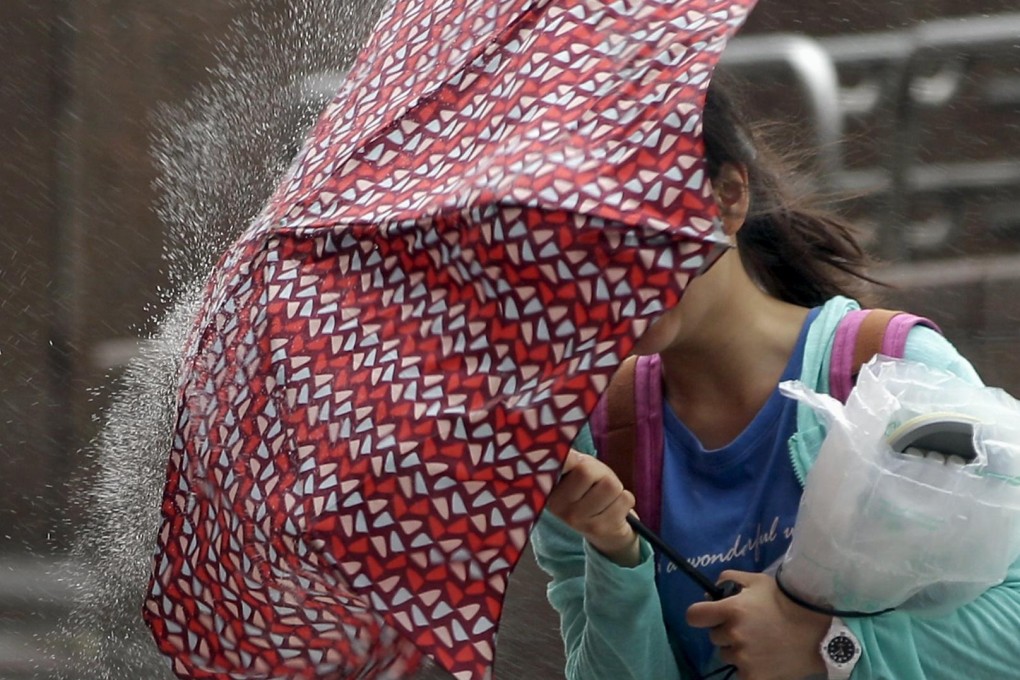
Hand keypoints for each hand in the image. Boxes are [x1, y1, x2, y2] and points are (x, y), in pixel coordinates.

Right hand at [546, 449, 639, 565]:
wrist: (605, 528)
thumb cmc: (590, 489)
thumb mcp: (575, 468)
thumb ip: (568, 457)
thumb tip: (564, 447)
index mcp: (547, 488)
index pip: (559, 463)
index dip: (567, 459)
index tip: (572, 459)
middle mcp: (558, 507)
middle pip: (587, 472)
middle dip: (599, 473)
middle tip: (596, 483)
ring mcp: (579, 521)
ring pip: (611, 485)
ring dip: (615, 488)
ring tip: (606, 497)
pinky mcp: (601, 530)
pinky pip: (626, 500)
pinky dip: (625, 500)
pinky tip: (614, 508)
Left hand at [686, 571, 829, 679]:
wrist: (818, 633)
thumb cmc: (786, 603)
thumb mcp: (758, 581)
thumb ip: (730, 578)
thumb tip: (713, 589)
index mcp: (732, 610)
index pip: (694, 616)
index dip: (700, 615)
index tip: (707, 616)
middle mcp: (734, 634)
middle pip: (713, 636)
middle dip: (725, 631)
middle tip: (748, 627)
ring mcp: (743, 658)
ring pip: (726, 654)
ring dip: (737, 649)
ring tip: (759, 642)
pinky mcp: (753, 677)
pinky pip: (740, 672)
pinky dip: (748, 667)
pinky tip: (764, 658)